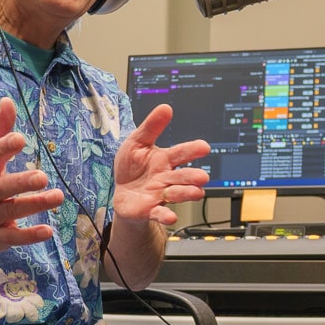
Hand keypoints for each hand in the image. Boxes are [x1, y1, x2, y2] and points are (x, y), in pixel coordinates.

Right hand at [0, 96, 64, 250]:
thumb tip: (8, 101)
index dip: (3, 148)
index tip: (20, 139)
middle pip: (1, 187)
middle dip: (21, 182)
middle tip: (42, 177)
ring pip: (10, 211)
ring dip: (34, 205)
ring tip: (58, 197)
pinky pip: (12, 238)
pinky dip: (29, 235)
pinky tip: (48, 231)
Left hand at [113, 103, 209, 225]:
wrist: (121, 193)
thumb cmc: (132, 167)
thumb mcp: (136, 142)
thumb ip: (151, 127)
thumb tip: (165, 108)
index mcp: (165, 160)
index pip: (181, 153)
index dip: (192, 150)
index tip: (204, 147)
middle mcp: (167, 178)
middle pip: (183, 176)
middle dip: (193, 176)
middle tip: (203, 177)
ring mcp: (160, 194)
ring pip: (177, 194)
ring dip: (187, 194)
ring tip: (196, 193)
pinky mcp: (150, 210)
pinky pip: (160, 213)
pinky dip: (166, 215)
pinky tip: (171, 217)